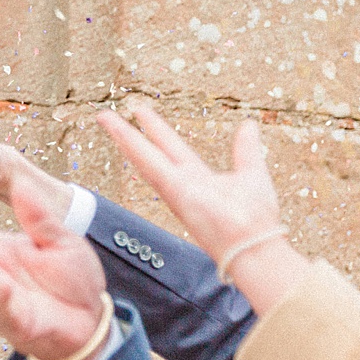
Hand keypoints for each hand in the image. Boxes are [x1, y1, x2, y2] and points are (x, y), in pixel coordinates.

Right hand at [97, 106, 281, 268]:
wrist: (254, 245)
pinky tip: (119, 130)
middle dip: (128, 133)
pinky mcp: (174, 190)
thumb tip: (247, 124)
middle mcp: (180, 184)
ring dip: (122, 136)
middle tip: (108, 115)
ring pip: (142, 156)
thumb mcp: (251, 173)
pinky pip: (149, 163)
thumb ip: (245, 149)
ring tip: (104, 117)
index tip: (140, 113)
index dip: (155, 131)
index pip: (171, 149)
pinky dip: (132, 145)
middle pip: (149, 152)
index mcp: (197, 180)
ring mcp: (174, 188)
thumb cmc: (255, 219)